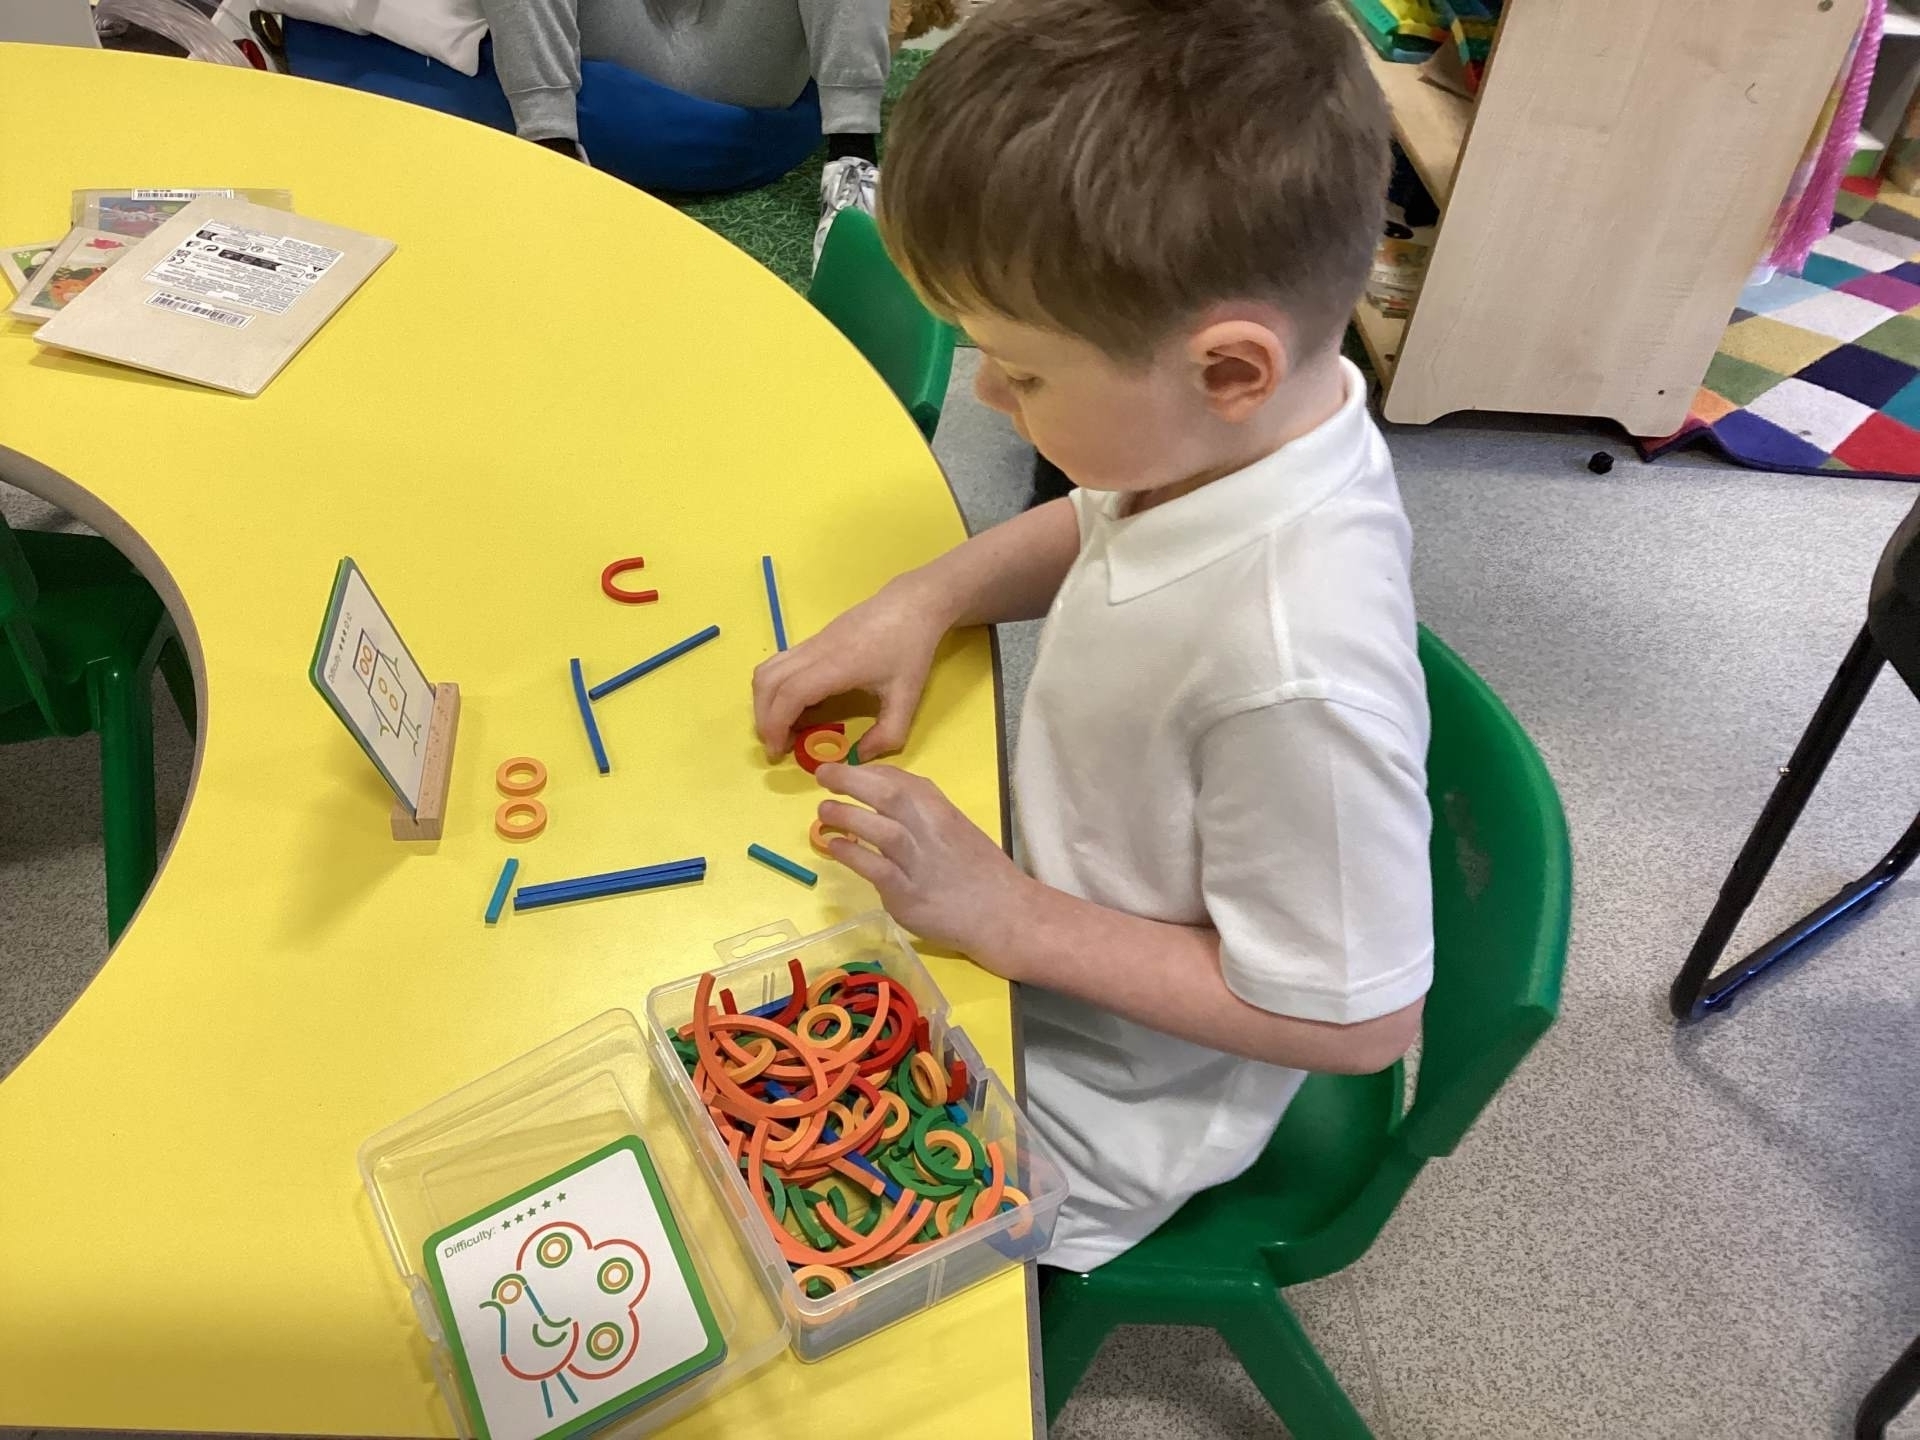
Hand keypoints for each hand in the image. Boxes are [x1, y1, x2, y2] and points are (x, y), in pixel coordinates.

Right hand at [752, 574, 951, 760]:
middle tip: (778, 745)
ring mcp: (811, 642)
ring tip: (783, 728)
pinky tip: (801, 706)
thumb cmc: (910, 647)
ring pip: (768, 670)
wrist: (911, 603)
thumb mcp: (908, 696)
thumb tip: (860, 758)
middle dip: (764, 718)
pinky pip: (781, 664)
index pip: (790, 694)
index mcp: (838, 665)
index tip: (779, 751)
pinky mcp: (813, 640)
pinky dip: (776, 688)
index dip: (777, 725)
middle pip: (768, 682)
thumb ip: (888, 733)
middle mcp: (816, 651)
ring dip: (765, 701)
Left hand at [815, 762, 1032, 964]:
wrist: (1005, 914)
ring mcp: (919, 862)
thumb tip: (881, 799)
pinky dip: (850, 854)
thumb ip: (924, 813)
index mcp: (943, 810)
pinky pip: (874, 869)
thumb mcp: (957, 828)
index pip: (901, 779)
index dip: (868, 770)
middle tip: (823, 775)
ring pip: (879, 829)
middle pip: (887, 794)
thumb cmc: (980, 871)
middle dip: (850, 779)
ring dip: (846, 816)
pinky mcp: (908, 894)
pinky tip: (834, 847)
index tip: (846, 770)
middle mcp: (931, 830)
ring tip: (824, 811)